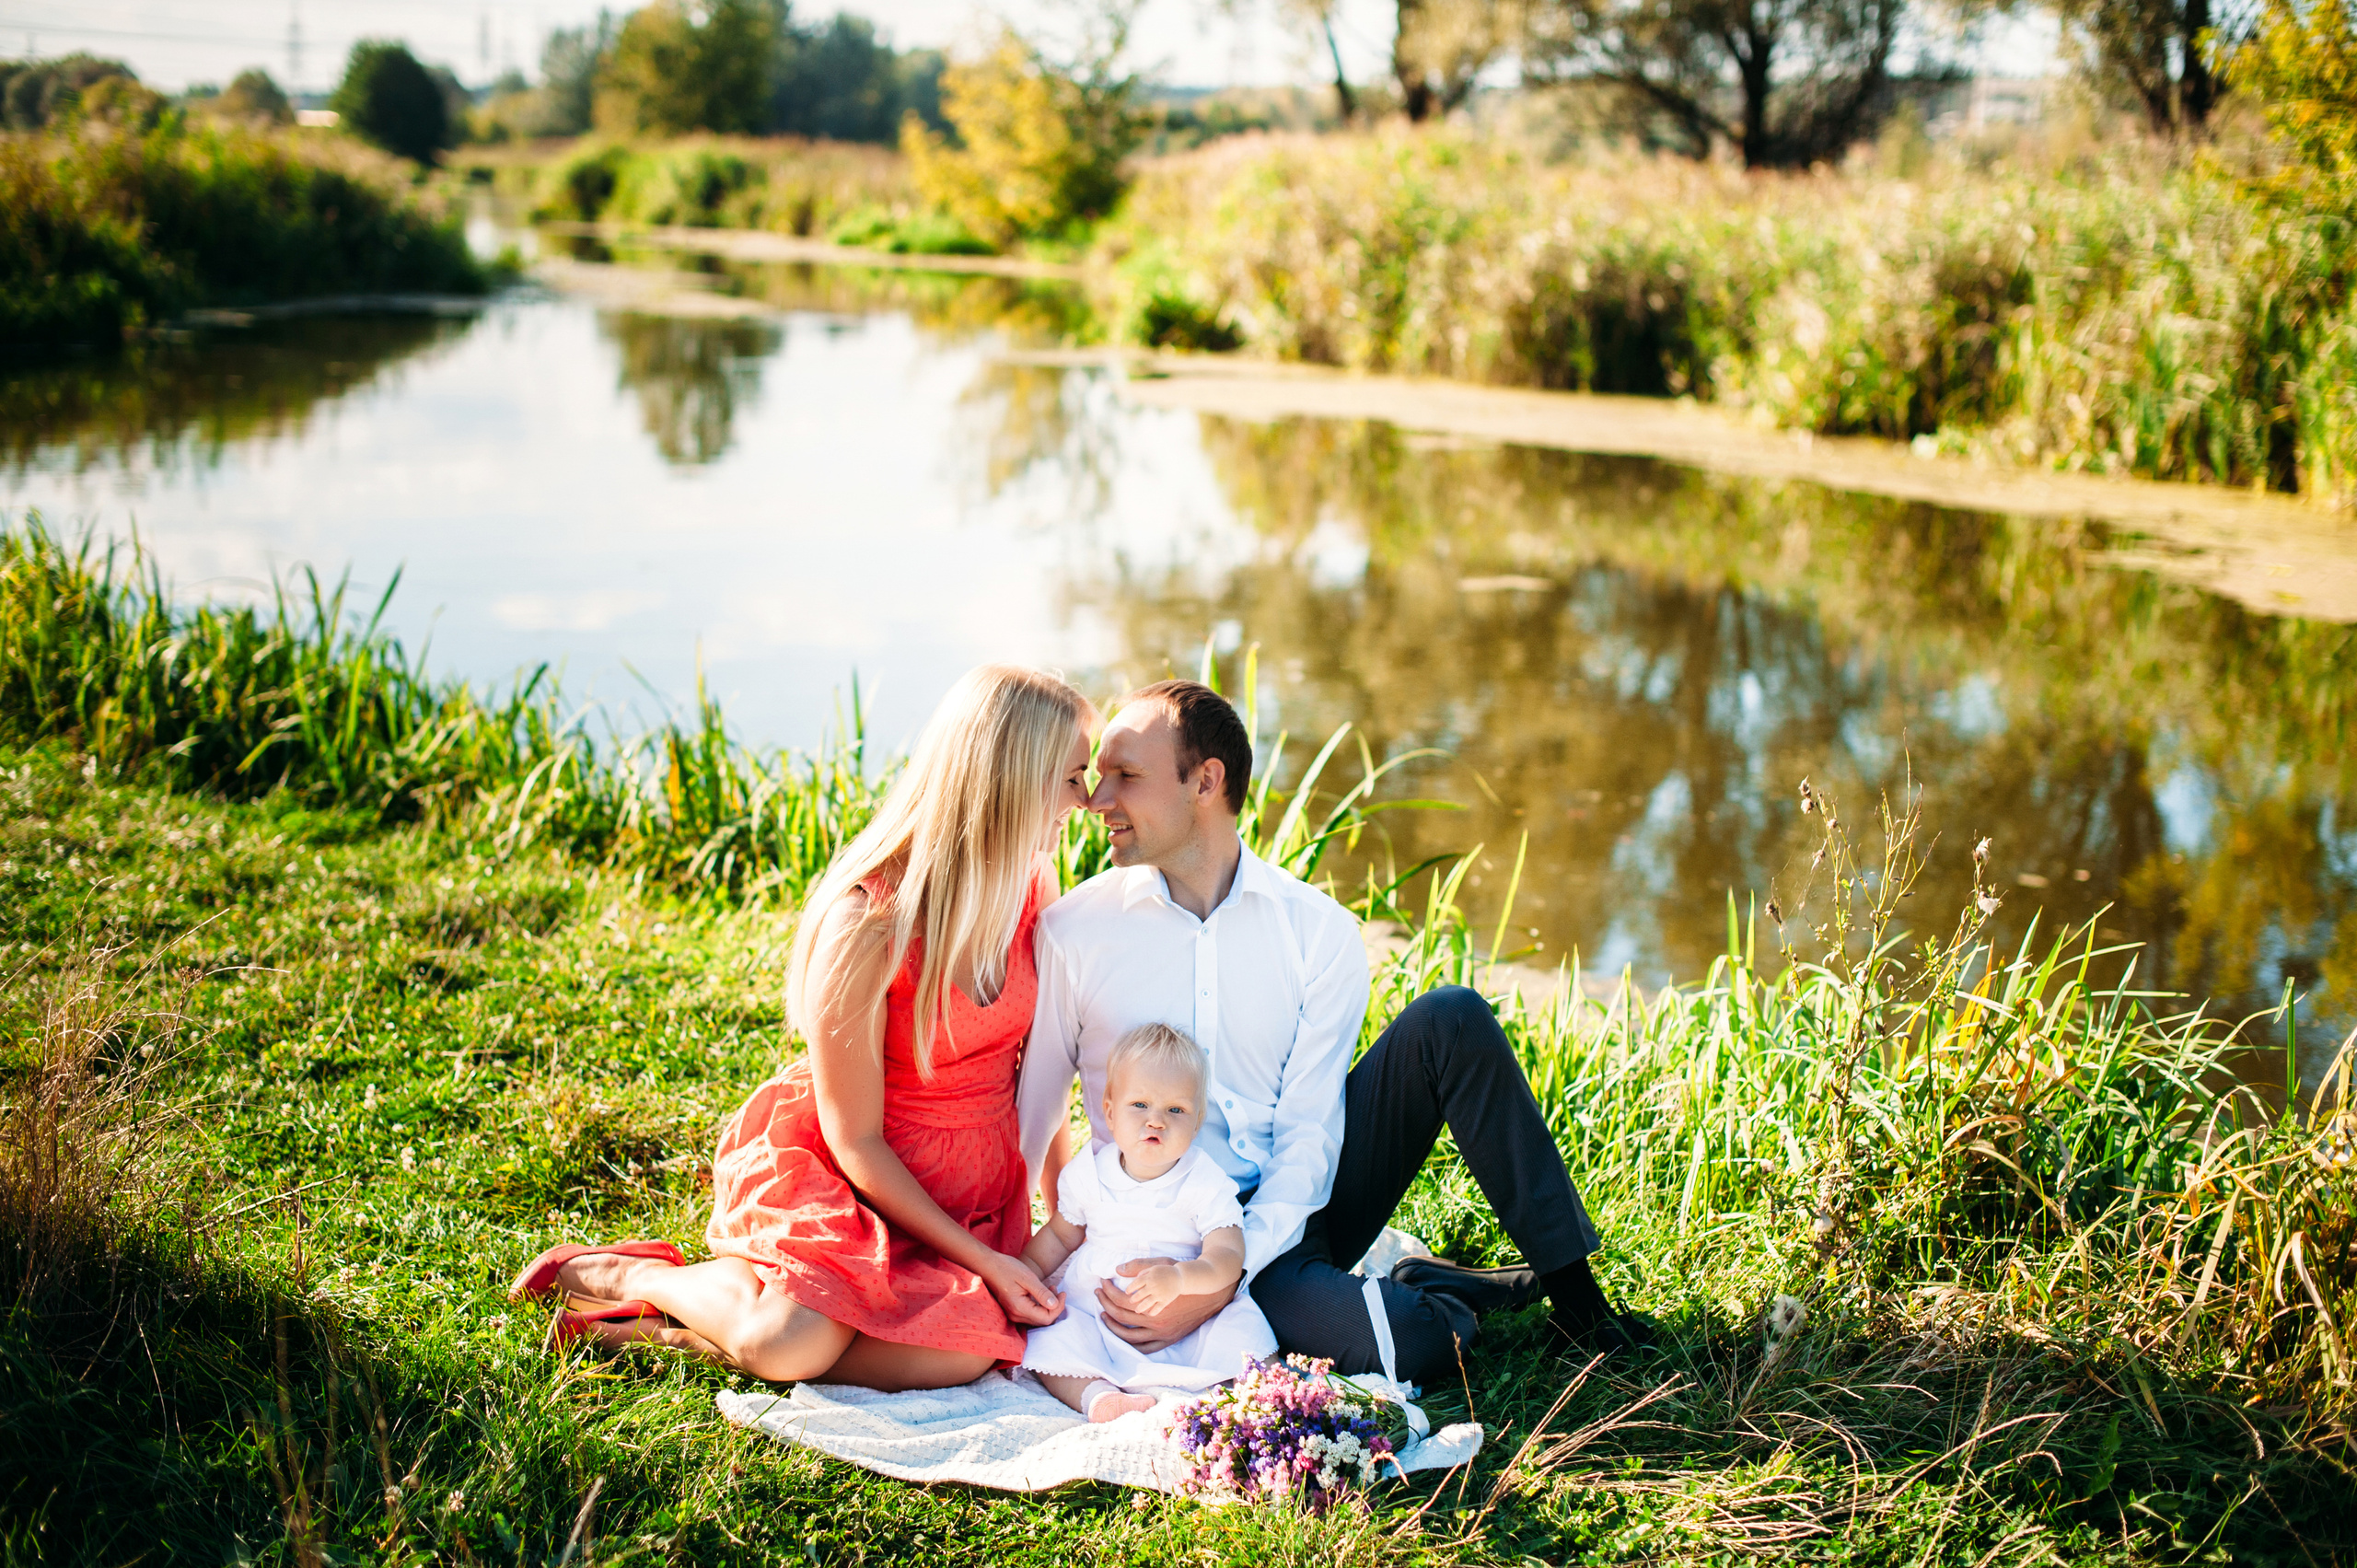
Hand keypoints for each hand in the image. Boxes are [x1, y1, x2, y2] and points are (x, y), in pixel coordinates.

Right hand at [979, 1252, 1062, 1326]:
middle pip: (1042, 1320)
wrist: (987, 1265)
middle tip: (1058, 1289)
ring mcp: (1012, 1314)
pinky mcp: (1012, 1310)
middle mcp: (1015, 1315)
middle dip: (1054, 1307)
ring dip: (1048, 1306)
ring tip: (1051, 1288)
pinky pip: (1030, 1313)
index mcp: (1019, 1308)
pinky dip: (1040, 1305)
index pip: (1046, 1318)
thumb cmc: (1006, 1268)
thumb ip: (1041, 1293)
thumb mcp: (1027, 1278)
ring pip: (1037, 1318)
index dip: (1058, 1308)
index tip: (1063, 1293)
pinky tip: (1042, 1292)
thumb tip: (1055, 1305)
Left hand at [1096, 1257, 1233, 1351]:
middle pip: (1120, 1316)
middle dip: (1105, 1304)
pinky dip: (1130, 1344)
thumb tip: (1117, 1269)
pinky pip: (1144, 1348)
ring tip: (1103, 1314)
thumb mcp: (1162, 1265)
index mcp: (1151, 1302)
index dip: (1108, 1291)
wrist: (1207, 1292)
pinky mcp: (1167, 1339)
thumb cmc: (1182, 1277)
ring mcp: (1160, 1333)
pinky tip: (1120, 1334)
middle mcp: (1154, 1320)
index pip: (1120, 1300)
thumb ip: (1139, 1266)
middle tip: (1099, 1294)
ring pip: (1128, 1336)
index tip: (1102, 1283)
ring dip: (1111, 1326)